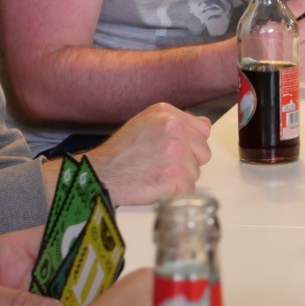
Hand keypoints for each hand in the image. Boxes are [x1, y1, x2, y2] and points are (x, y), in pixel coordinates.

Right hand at [91, 103, 211, 205]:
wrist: (100, 174)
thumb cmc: (120, 153)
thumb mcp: (145, 123)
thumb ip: (174, 123)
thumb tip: (204, 127)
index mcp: (167, 113)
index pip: (203, 129)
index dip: (192, 144)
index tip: (177, 151)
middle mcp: (174, 127)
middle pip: (203, 152)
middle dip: (188, 162)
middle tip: (163, 165)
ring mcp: (176, 151)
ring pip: (196, 172)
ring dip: (180, 179)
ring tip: (156, 175)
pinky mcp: (174, 174)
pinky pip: (188, 188)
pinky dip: (174, 192)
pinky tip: (156, 186)